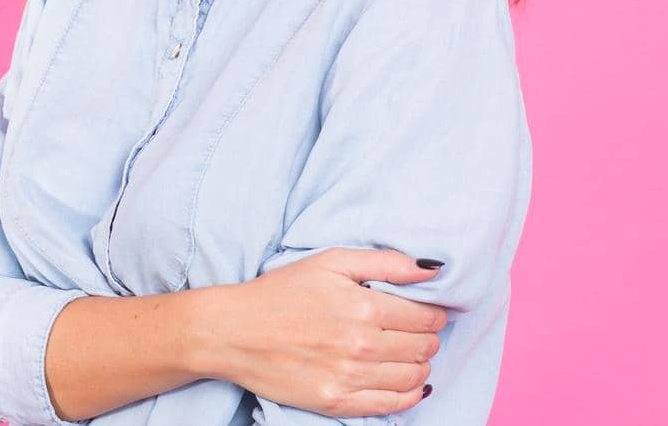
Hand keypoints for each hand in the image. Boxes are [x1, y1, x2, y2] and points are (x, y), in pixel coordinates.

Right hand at [210, 247, 446, 418]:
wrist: (233, 332)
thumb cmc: (281, 292)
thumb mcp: (330, 261)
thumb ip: (385, 262)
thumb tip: (432, 269)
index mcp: (362, 306)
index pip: (426, 315)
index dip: (434, 312)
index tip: (427, 310)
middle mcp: (361, 344)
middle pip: (424, 346)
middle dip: (428, 336)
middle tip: (417, 329)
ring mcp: (349, 377)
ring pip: (414, 376)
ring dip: (421, 363)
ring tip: (409, 352)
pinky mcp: (337, 402)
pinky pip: (394, 405)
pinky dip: (411, 394)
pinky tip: (409, 382)